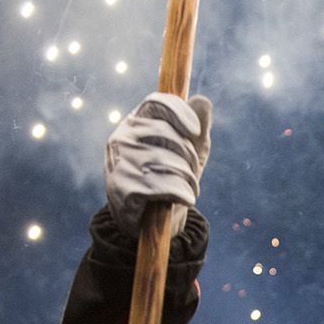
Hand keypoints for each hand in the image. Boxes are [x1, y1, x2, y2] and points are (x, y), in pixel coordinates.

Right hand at [104, 92, 212, 235]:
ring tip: (189, 189)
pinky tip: (184, 200)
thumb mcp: (185, 155)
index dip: (180, 113)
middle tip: (192, 172)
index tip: (195, 132)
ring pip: (169, 162)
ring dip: (188, 180)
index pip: (156, 103)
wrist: (143, 222)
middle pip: (168, 135)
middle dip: (189, 157)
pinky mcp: (123, 188)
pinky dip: (182, 194)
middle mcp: (122, 138)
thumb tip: (202, 101)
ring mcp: (120, 163)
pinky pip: (166, 185)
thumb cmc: (166, 179)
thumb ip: (196, 130)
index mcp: (135, 123)